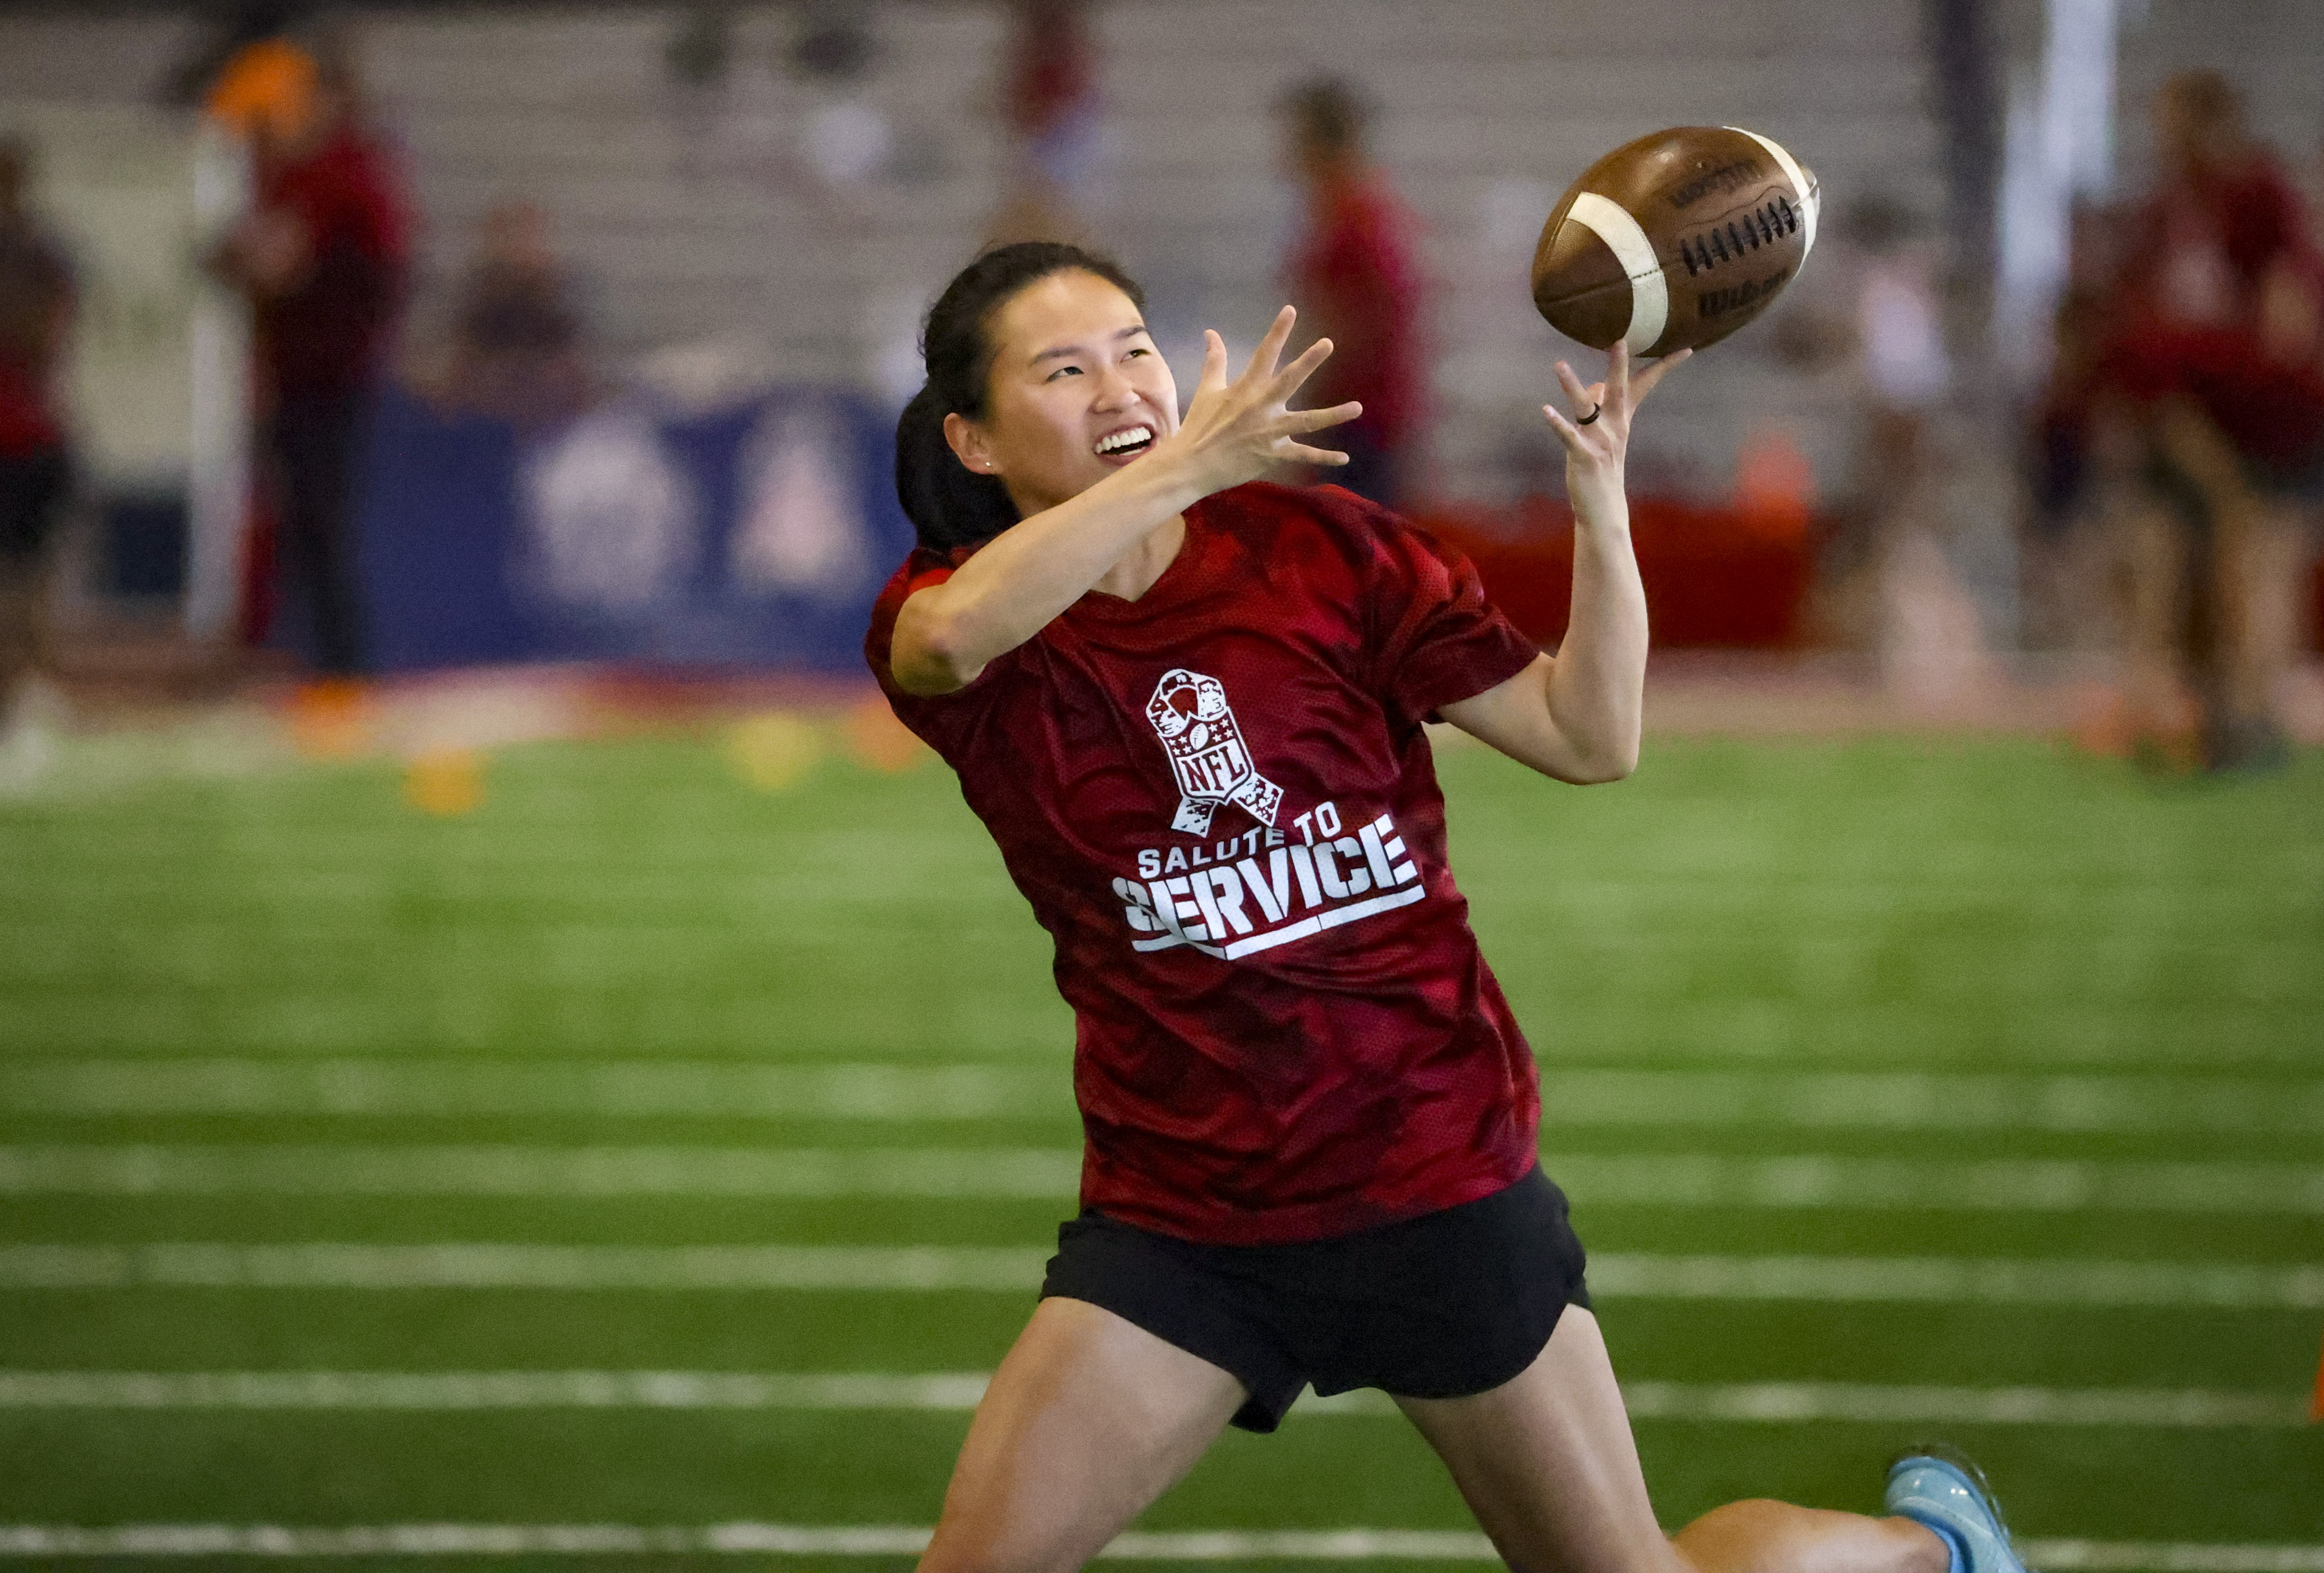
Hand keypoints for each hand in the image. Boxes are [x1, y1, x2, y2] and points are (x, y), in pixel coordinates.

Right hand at [1157, 305, 1362, 496]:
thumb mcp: (1208, 390)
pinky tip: (1344, 458)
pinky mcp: (1273, 454)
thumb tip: (1210, 333)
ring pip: (1307, 421)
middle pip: (1289, 380)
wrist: (1192, 465)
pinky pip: (1303, 455)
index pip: (1264, 354)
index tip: (1291, 311)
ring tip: (1357, 407)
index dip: (1278, 331)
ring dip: (1333, 415)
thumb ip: (1215, 361)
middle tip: (1327, 344)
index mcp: (1246, 388)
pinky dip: (1324, 458)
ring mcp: (1270, 432)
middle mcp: (1261, 407)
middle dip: (1309, 361)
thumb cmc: (1199, 426)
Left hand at [1541, 342, 1688, 515]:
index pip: (1644, 386)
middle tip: (1620, 341)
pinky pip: (1568, 436)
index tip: (1685, 349)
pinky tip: (1545, 410)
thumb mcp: (1605, 435)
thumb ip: (1600, 408)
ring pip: (1586, 407)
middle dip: (1618, 365)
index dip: (1664, 367)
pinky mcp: (1583, 457)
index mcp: (1622, 420)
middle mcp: (1614, 427)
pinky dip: (1557, 423)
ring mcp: (1599, 441)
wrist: (1604, 510)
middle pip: (1619, 390)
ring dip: (1572, 385)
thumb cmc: (1602, 470)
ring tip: (1559, 364)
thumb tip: (1594, 385)